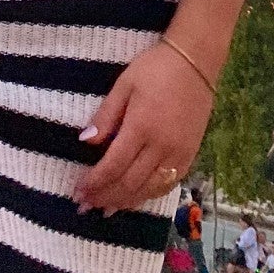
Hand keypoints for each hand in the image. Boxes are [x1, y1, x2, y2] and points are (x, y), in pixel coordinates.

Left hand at [73, 40, 214, 213]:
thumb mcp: (124, 84)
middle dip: (105, 197)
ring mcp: (178, 154)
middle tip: (86, 206)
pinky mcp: (190, 156)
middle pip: (129, 183)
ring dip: (126, 202)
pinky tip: (135, 198)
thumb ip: (106, 115)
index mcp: (141, 127)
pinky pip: (167, 185)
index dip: (94, 182)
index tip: (78, 192)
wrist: (195, 62)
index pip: (113, 166)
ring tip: (106, 209)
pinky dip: (148, 195)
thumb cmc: (154, 68)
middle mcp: (161, 147)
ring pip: (149, 189)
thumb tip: (85, 141)